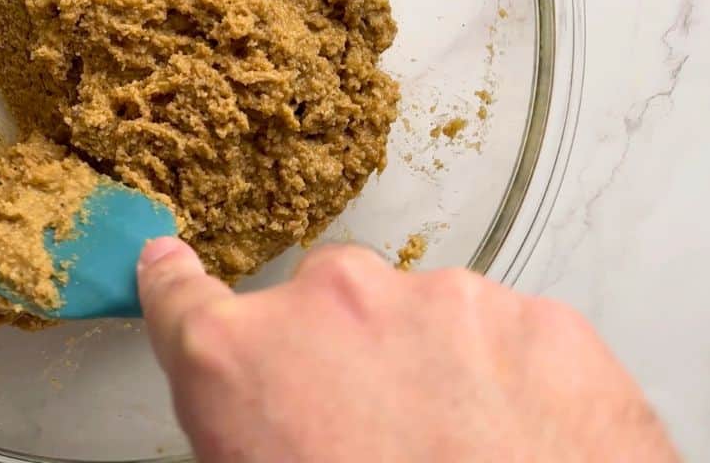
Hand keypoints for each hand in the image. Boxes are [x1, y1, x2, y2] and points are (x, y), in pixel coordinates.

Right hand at [137, 238, 677, 462]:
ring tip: (460, 447)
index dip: (173, 284)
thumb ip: (244, 422)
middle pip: (325, 296)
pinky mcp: (539, 320)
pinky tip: (518, 440)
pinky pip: (508, 335)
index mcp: (243, 362)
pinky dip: (509, 376)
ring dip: (431, 363)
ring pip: (423, 313)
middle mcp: (334, 305)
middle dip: (344, 344)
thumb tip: (265, 421)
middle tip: (376, 425)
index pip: (180, 299)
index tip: (170, 266)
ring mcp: (444, 301)